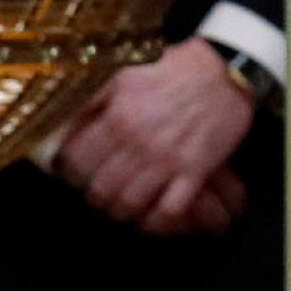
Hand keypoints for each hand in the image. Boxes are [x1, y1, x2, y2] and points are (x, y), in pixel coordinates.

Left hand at [55, 37, 254, 233]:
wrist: (226, 74)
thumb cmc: (176, 70)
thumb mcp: (126, 71)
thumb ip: (93, 95)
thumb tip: (63, 114)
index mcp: (118, 115)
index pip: (77, 159)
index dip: (70, 171)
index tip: (73, 173)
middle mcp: (139, 139)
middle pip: (101, 188)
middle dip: (96, 196)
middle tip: (100, 192)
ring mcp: (169, 157)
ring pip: (131, 202)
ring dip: (123, 210)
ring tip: (123, 205)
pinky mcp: (196, 169)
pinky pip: (170, 209)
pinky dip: (157, 220)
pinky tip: (153, 216)